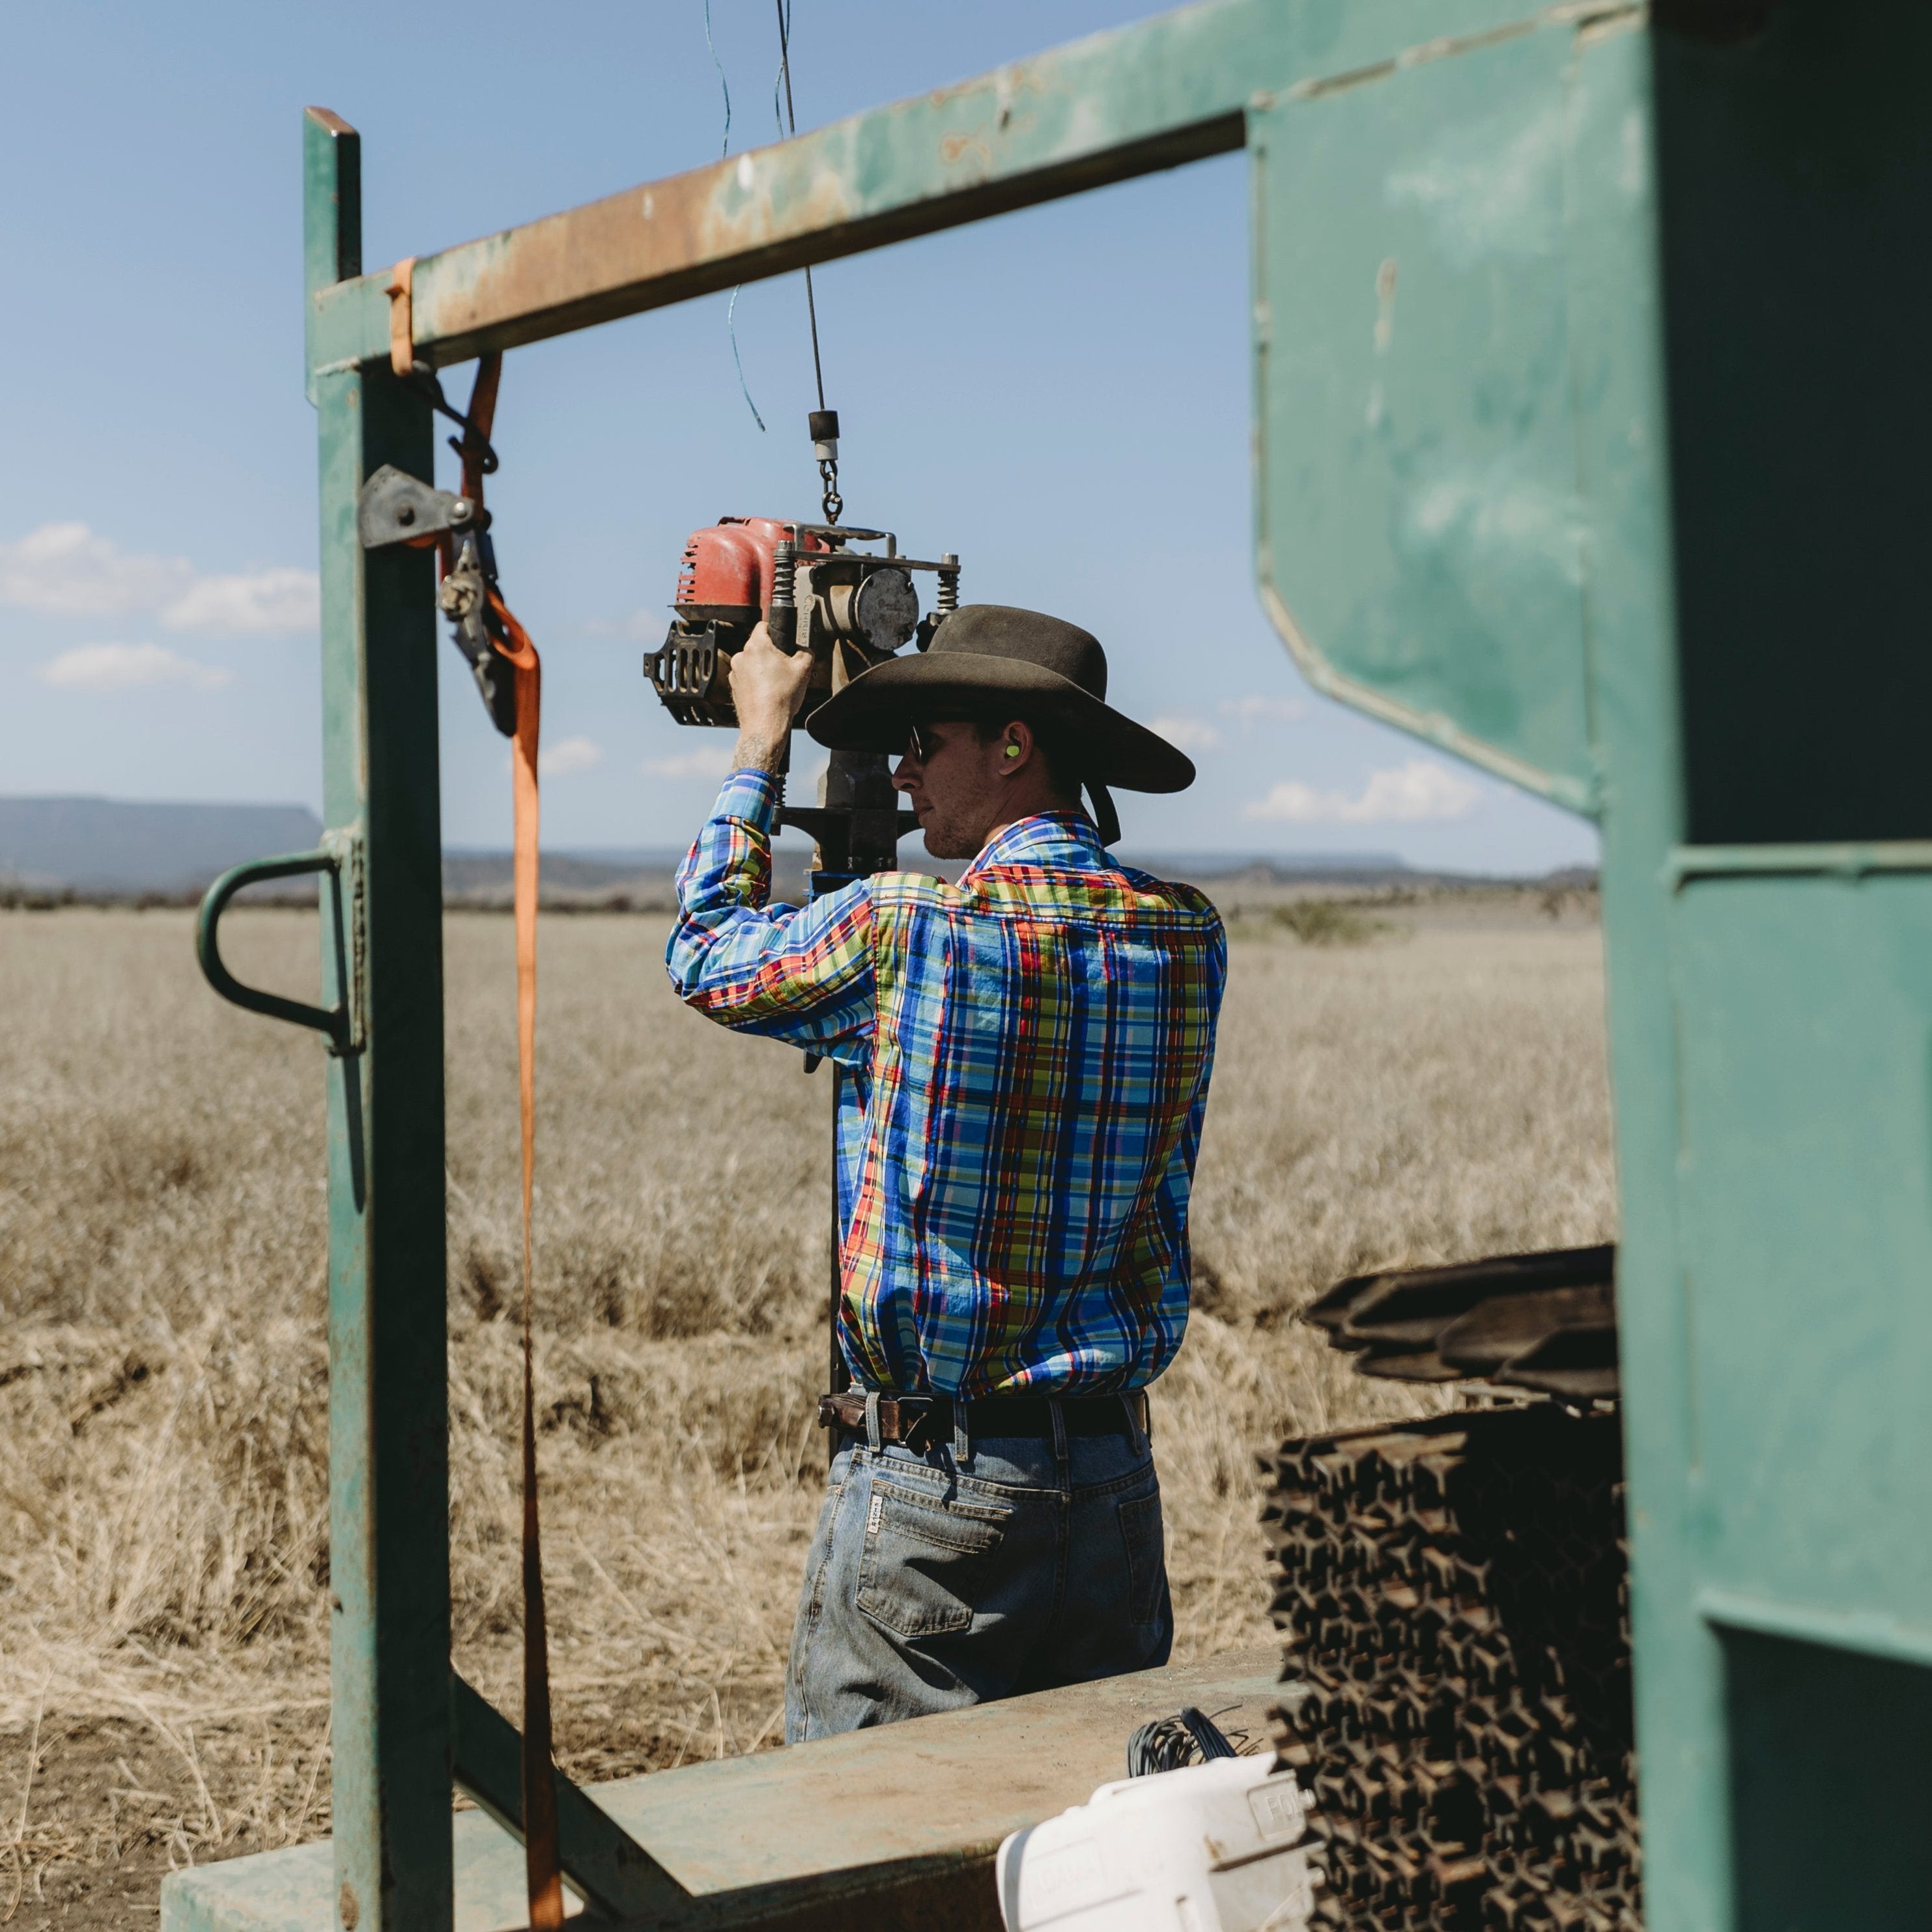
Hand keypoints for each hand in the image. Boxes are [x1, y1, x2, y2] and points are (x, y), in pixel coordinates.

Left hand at [728, 622, 812, 771]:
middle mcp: (741, 656)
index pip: (763, 625)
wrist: (765, 726)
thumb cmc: (781, 698)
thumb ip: (805, 651)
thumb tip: (803, 649)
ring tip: (777, 683)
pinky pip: (747, 678)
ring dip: (762, 669)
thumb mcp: (804, 668)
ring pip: (752, 663)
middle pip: (758, 646)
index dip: (775, 629)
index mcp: (756, 646)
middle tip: (785, 667)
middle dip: (771, 653)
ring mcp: (735, 673)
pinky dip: (756, 682)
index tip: (781, 638)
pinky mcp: (734, 687)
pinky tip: (768, 693)